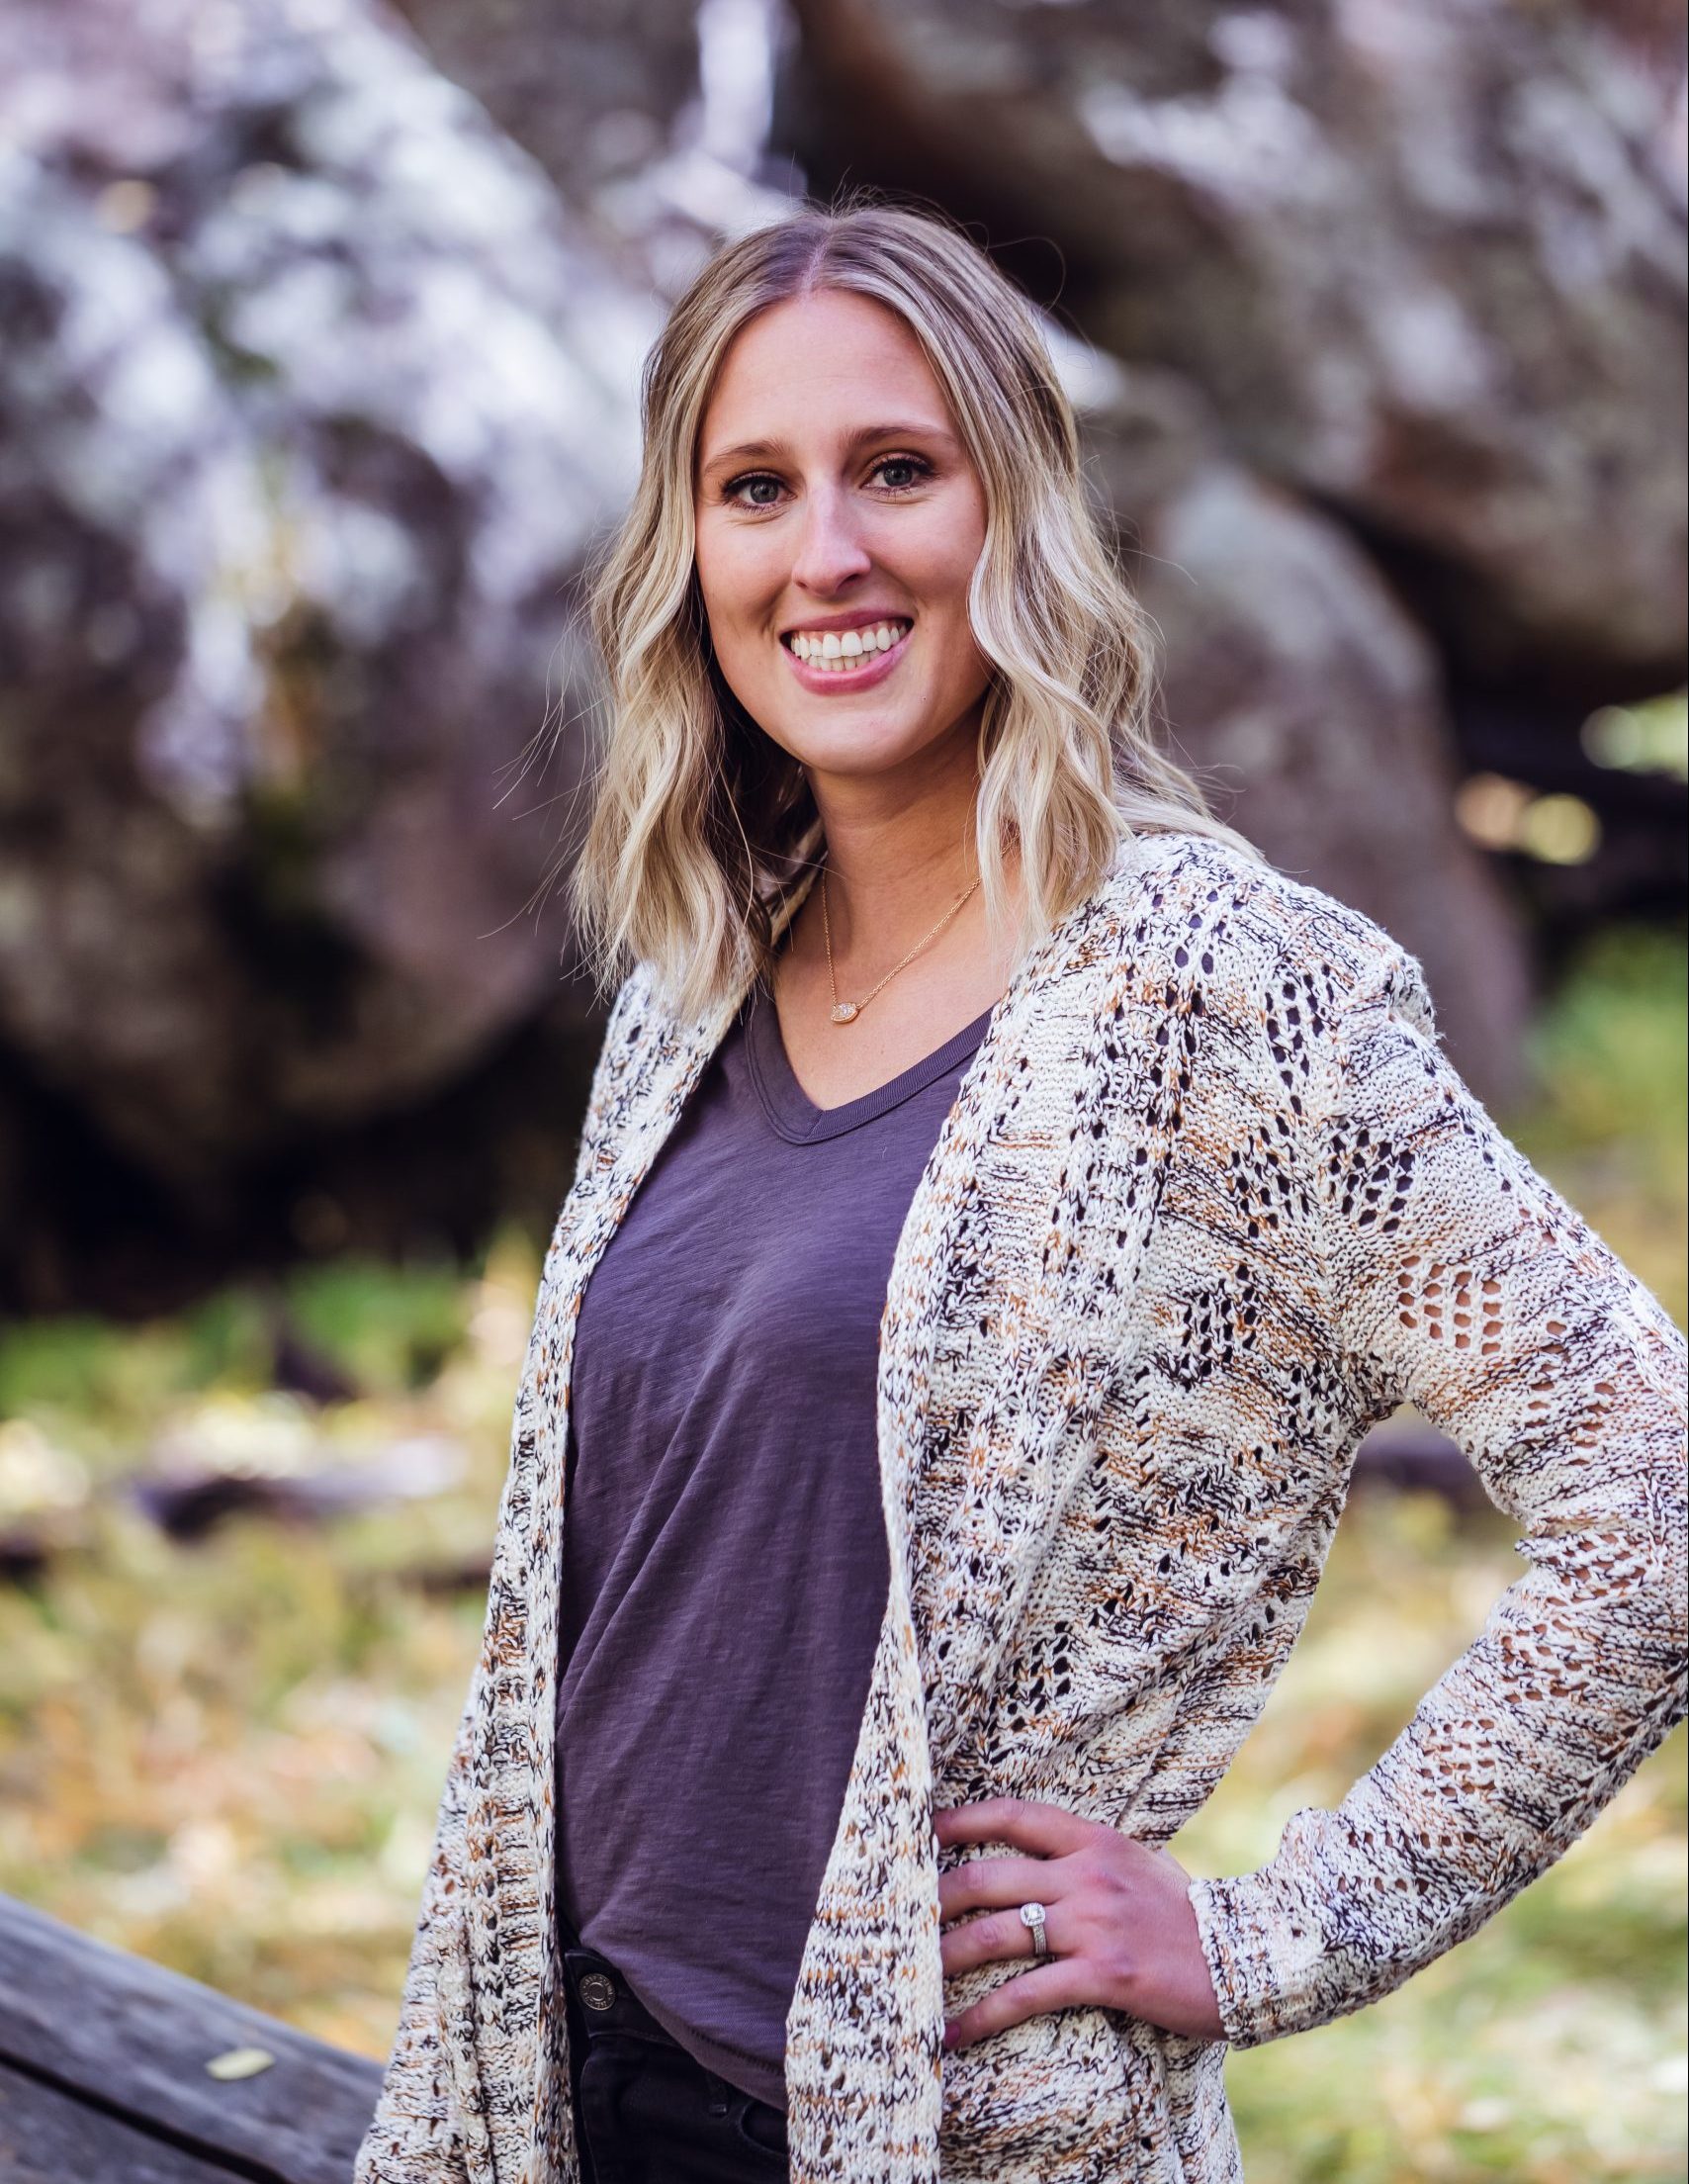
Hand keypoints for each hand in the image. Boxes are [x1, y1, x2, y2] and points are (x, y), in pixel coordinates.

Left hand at [934, 1796, 1225, 2051]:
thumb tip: (1040, 1859)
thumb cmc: (1188, 1916)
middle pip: (988, 1876)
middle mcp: (1087, 1874)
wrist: (1250, 1957)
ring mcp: (1095, 1924)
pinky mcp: (1104, 1975)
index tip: (920, 1829)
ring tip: (910, 1980)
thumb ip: (1088, 1859)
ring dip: (945, 1958)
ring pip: (997, 1933)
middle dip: (934, 1897)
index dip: (961, 1819)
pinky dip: (981, 2016)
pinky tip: (953, 2034)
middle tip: (898, 1917)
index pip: (1014, 1814)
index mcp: (1094, 1840)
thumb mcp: (1139, 1865)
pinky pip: (1026, 1994)